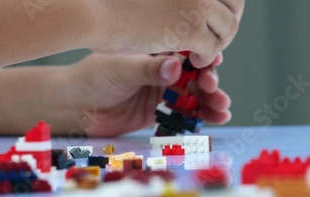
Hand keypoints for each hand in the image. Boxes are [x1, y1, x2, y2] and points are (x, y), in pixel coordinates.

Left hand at [66, 53, 229, 136]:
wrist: (76, 107)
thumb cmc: (93, 79)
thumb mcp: (121, 69)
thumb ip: (148, 69)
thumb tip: (176, 67)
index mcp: (154, 50)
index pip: (185, 51)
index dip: (202, 57)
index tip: (213, 63)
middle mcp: (160, 69)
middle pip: (194, 73)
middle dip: (208, 81)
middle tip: (212, 88)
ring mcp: (160, 90)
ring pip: (193, 94)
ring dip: (210, 100)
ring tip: (222, 107)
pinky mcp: (158, 111)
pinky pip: (184, 113)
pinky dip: (200, 116)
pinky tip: (217, 118)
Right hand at [92, 0, 243, 66]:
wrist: (93, 13)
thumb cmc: (109, 1)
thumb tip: (178, 6)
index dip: (224, 3)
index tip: (213, 17)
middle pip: (235, 2)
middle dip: (227, 21)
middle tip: (214, 36)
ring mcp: (197, 4)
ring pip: (228, 27)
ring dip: (218, 41)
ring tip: (203, 50)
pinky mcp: (190, 29)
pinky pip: (213, 48)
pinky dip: (206, 57)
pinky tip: (194, 60)